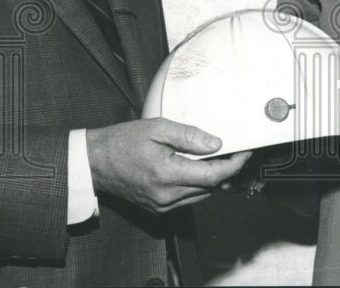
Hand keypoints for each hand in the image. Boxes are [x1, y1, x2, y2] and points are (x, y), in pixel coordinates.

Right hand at [86, 118, 250, 214]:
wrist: (95, 162)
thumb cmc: (122, 142)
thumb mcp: (157, 128)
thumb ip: (189, 136)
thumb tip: (216, 144)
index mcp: (167, 175)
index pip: (213, 176)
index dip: (234, 165)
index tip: (244, 153)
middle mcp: (166, 197)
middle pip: (211, 187)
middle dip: (227, 170)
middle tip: (234, 151)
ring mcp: (162, 206)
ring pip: (201, 196)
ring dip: (213, 180)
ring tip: (217, 159)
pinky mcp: (158, 210)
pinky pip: (188, 200)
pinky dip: (198, 186)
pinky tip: (197, 170)